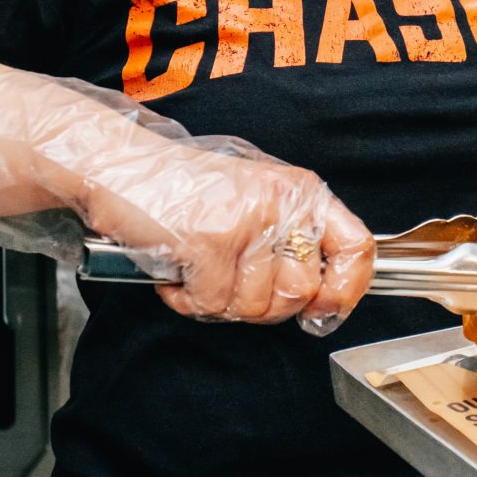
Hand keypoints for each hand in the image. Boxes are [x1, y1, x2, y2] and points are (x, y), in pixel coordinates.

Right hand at [76, 140, 375, 325]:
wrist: (119, 165)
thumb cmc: (182, 188)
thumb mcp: (252, 201)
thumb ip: (288, 241)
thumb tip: (320, 301)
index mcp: (300, 191)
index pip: (356, 247)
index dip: (346, 291)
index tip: (324, 311)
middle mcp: (281, 202)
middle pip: (300, 293)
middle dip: (261, 306)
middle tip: (227, 282)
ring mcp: (247, 222)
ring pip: (254, 307)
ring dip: (217, 302)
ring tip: (196, 268)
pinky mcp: (210, 242)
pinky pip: (211, 304)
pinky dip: (186, 300)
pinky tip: (176, 272)